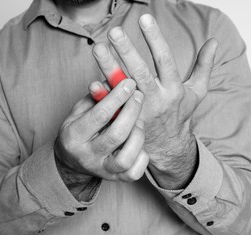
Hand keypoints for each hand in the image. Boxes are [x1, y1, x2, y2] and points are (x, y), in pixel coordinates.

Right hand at [54, 78, 148, 183]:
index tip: (129, 83)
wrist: (73, 161)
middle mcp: (88, 156)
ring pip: (126, 158)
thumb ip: (94, 97)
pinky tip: (138, 142)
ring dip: (138, 134)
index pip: (100, 115)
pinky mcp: (115, 178)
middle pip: (116, 135)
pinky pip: (134, 173)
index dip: (117, 97)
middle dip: (132, 111)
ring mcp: (102, 170)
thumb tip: (109, 80)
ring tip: (138, 122)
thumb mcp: (79, 112)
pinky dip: (142, 156)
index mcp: (74, 137)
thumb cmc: (78, 131)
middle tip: (139, 96)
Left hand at [92, 14, 217, 188]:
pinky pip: (114, 108)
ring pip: (123, 88)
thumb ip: (204, 67)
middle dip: (127, 51)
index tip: (145, 18)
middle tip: (114, 32)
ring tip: (98, 48)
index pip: (164, 60)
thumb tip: (214, 42)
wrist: (167, 143)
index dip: (155, 39)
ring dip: (110, 68)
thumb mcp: (197, 92)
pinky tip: (92, 85)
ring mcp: (139, 111)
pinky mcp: (127, 121)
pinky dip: (103, 97)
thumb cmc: (179, 113)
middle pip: (140, 73)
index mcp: (172, 89)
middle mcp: (155, 99)